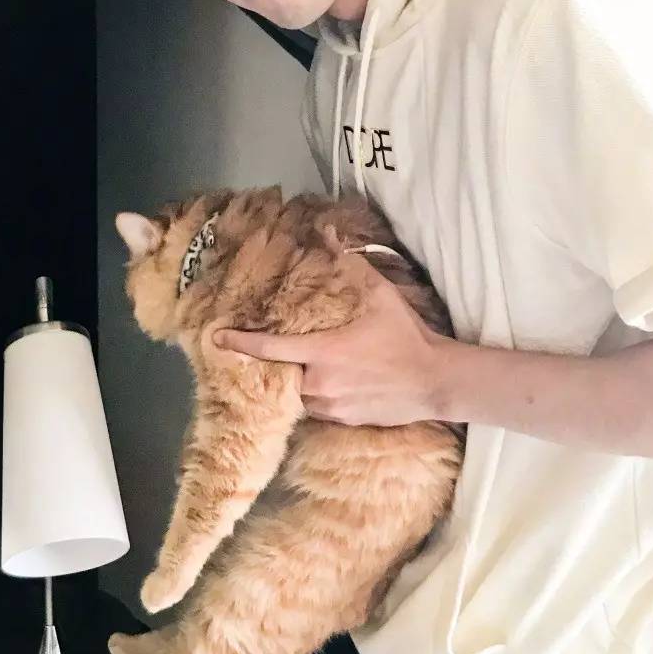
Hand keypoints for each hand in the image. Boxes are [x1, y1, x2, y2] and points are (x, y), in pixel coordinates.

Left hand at [212, 258, 450, 425]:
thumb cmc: (407, 336)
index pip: (269, 348)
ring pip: (300, 395)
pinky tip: (336, 383)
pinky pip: (319, 409)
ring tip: (317, 366)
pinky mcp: (343, 421)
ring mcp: (330, 407)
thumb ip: (349, 263)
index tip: (216, 337)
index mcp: (322, 352)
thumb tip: (326, 232)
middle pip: (283, 375)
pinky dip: (320, 396)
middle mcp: (319, 383)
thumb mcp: (380, 295)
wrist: (436, 381)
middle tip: (292, 350)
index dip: (240, 342)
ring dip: (301, 381)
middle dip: (283, 364)